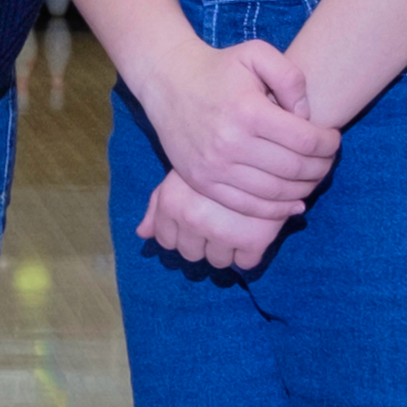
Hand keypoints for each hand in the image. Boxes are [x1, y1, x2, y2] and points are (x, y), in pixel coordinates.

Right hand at [135, 37, 336, 217]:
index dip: (328, 144)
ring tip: (313, 178)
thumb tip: (305, 115)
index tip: (333, 139)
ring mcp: (215, 167)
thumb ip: (290, 77)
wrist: (168, 83)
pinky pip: (247, 206)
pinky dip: (275, 210)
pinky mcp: (202, 182)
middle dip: (321, 168)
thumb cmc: (218, 67)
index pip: (305, 141)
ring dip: (303, 190)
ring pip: (274, 192)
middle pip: (294, 170)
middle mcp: (231, 143)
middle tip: (328, 161)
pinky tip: (293, 203)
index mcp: (248, 112)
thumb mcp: (256, 54)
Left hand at [138, 167, 288, 271]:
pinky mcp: (254, 238)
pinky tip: (253, 231)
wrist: (265, 143)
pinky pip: (245, 263)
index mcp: (171, 202)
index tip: (197, 221)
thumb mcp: (182, 173)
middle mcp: (193, 219)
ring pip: (217, 260)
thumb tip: (142, 234)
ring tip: (236, 225)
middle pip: (190, 254)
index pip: (166, 240)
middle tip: (220, 222)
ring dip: (225, 249)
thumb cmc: (216, 157)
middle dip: (202, 242)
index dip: (181, 233)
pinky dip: (249, 253)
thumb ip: (158, 203)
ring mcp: (223, 231)